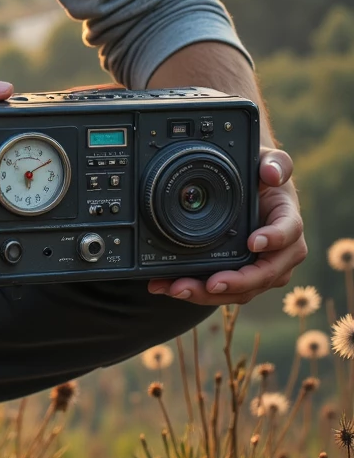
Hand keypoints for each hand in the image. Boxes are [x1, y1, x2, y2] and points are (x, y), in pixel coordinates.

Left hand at [148, 147, 306, 305]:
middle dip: (234, 283)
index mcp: (289, 224)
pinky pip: (220, 290)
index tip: (252, 242)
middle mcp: (280, 254)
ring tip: (176, 288)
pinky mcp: (238, 278)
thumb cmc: (262, 178)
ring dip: (207, 294)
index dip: (273, 240)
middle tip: (209, 283)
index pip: (288, 235)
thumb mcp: (270, 163)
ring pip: (240, 291)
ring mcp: (260, 270)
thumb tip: (273, 173)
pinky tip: (169, 286)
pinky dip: (195, 291)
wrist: (249, 190)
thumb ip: (276, 163)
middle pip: (262, 276)